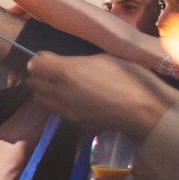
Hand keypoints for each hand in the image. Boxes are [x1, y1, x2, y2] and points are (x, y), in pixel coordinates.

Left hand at [24, 52, 178, 138]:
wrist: (145, 111)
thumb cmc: (130, 78)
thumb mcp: (103, 59)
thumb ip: (75, 61)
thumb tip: (56, 61)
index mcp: (67, 72)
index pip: (34, 64)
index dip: (40, 60)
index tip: (49, 58)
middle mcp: (59, 92)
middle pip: (33, 83)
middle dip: (40, 76)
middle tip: (54, 71)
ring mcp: (64, 110)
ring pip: (40, 99)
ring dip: (46, 91)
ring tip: (63, 86)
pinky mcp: (72, 122)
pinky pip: (55, 110)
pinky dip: (57, 104)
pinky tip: (74, 99)